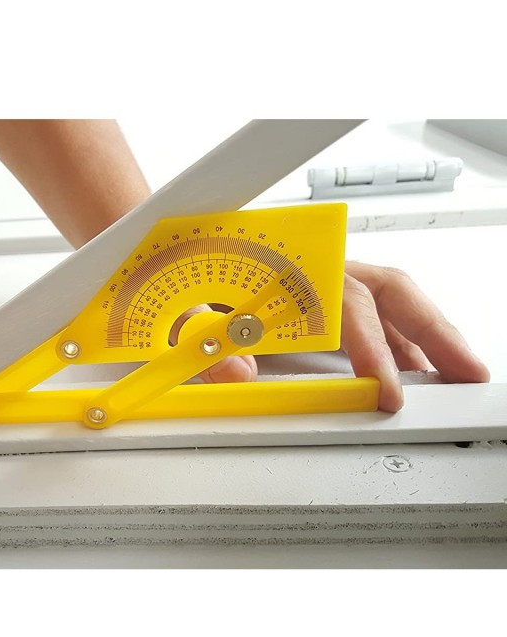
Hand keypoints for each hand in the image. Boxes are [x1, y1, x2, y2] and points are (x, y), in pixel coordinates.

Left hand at [170, 262, 488, 411]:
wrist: (170, 244)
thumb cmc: (180, 271)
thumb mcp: (178, 305)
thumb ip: (201, 333)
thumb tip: (237, 371)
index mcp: (282, 267)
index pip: (344, 305)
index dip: (371, 348)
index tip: (386, 391)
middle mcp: (313, 267)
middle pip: (389, 290)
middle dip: (432, 332)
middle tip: (466, 373)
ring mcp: (322, 278)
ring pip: (390, 298)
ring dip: (426, 334)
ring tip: (455, 372)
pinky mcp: (322, 292)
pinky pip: (374, 310)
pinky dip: (400, 337)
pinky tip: (413, 366)